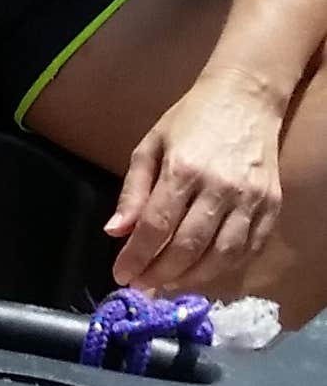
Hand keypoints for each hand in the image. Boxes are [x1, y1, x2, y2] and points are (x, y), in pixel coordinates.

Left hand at [108, 66, 289, 291]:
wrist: (245, 98)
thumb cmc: (190, 120)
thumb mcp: (150, 145)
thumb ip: (133, 191)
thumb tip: (115, 232)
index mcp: (183, 168)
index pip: (156, 226)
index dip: (137, 257)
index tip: (121, 276)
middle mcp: (219, 187)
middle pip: (188, 247)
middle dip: (160, 275)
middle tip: (143, 287)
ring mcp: (250, 199)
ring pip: (221, 256)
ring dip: (191, 279)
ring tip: (169, 285)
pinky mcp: (272, 205)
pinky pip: (249, 250)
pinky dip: (225, 269)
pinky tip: (204, 273)